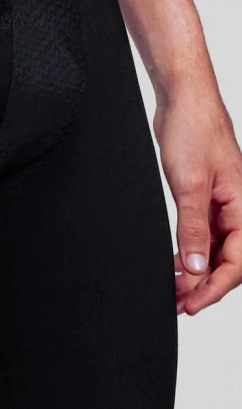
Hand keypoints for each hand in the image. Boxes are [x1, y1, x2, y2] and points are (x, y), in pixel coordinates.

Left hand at [155, 92, 241, 314]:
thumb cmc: (194, 132)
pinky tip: (176, 264)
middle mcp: (238, 209)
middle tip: (177, 304)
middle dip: (204, 286)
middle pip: (228, 261)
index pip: (237, 262)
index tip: (192, 305)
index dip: (215, 288)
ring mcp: (222, 206)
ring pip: (215, 251)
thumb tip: (197, 267)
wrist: (183, 102)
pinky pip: (204, 236)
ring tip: (173, 291)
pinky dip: (191, 253)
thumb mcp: (190, 185)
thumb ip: (194, 228)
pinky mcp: (206, 200)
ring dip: (196, 273)